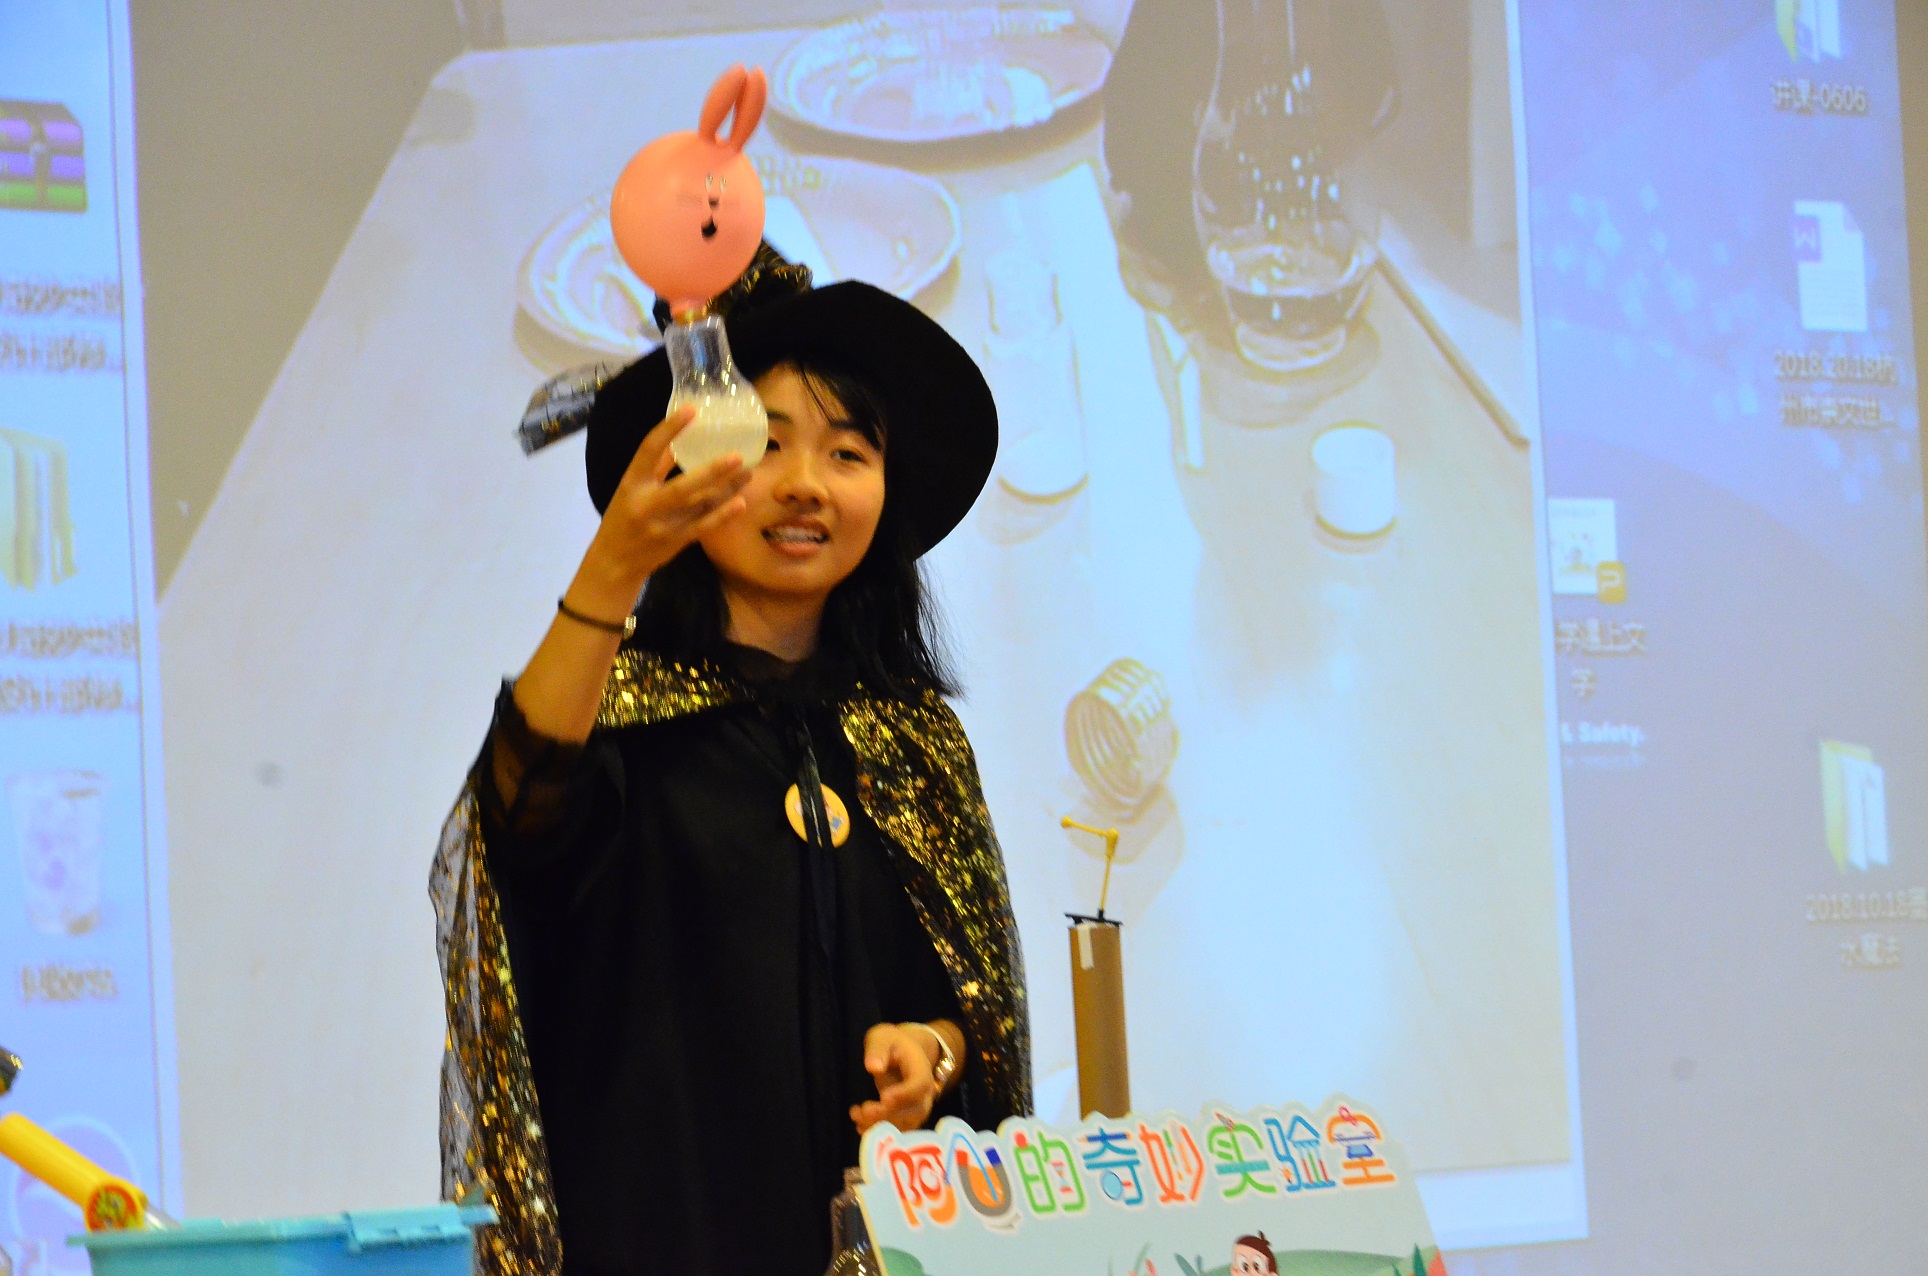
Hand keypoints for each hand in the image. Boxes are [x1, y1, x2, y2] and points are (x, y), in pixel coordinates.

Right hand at [573, 405, 752, 608]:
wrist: (614, 561)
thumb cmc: (623, 516)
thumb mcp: (630, 487)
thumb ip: (654, 465)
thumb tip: (678, 438)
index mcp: (632, 483)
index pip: (649, 450)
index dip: (669, 429)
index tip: (691, 409)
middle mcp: (647, 504)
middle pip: (682, 486)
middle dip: (712, 471)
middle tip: (738, 455)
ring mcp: (663, 526)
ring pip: (699, 505)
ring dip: (727, 489)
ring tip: (748, 472)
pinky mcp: (676, 542)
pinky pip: (704, 526)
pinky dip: (723, 515)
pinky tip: (741, 502)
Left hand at [850, 1023, 938, 1134]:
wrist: (905, 1054)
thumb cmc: (892, 1044)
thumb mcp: (882, 1038)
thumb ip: (877, 1049)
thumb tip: (873, 1067)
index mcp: (921, 1069)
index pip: (919, 1085)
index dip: (904, 1094)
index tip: (884, 1097)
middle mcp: (925, 1093)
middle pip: (914, 1110)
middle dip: (888, 1115)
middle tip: (864, 1110)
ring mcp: (918, 1108)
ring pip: (905, 1125)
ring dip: (880, 1125)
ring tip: (857, 1115)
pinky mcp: (907, 1119)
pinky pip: (898, 1131)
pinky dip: (879, 1131)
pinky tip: (859, 1124)